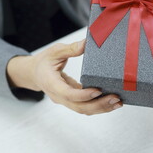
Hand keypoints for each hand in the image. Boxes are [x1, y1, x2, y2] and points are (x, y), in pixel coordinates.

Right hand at [7, 39, 121, 114]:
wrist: (35, 73)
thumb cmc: (44, 62)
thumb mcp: (55, 51)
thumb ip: (71, 49)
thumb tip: (87, 43)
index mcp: (52, 84)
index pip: (68, 94)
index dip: (83, 95)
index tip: (98, 90)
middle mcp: (59, 96)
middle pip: (79, 107)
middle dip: (98, 105)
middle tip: (115, 98)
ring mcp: (66, 101)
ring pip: (84, 110)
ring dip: (101, 108)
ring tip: (118, 103)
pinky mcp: (73, 100)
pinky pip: (86, 106)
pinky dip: (99, 106)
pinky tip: (112, 102)